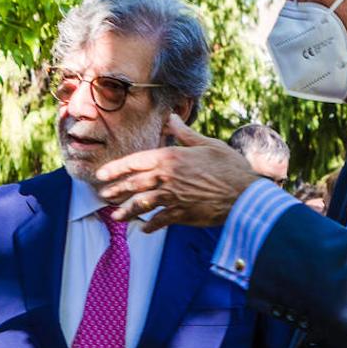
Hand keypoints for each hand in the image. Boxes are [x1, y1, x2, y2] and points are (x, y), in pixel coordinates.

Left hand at [95, 113, 260, 230]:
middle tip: (103, 195)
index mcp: (170, 158)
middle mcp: (166, 177)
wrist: (244, 193)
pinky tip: (144, 229)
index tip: (102, 174)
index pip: (134, 162)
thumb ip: (184, 134)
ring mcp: (172, 197)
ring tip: (116, 217)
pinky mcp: (180, 214)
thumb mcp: (207, 144)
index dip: (115, 169)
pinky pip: (159, 221)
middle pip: (133, 184)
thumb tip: (171, 118)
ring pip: (141, 205)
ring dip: (126, 211)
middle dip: (115, 190)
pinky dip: (150, 226)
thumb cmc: (229, 166)